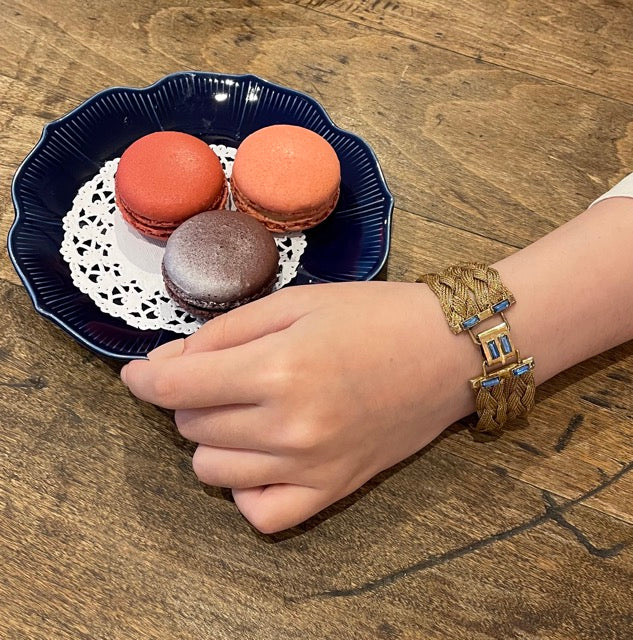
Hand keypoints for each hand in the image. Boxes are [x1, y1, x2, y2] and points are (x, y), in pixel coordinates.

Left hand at [121, 282, 473, 532]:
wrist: (447, 352)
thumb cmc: (374, 315)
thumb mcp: (295, 303)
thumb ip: (224, 333)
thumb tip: (166, 364)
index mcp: (278, 368)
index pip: (176, 388)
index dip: (144, 378)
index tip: (138, 373)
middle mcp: (289, 426)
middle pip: (191, 426)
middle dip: (191, 398)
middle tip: (224, 374)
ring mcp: (311, 467)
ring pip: (212, 471)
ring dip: (213, 439)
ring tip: (245, 412)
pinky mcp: (333, 490)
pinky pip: (260, 515)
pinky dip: (246, 488)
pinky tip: (260, 458)